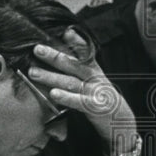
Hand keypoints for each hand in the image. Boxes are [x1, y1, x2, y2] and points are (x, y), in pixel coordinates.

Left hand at [29, 32, 138, 155]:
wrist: (122, 123)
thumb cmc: (102, 102)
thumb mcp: (94, 84)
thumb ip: (79, 73)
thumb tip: (57, 63)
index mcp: (95, 72)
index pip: (86, 53)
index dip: (77, 42)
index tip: (66, 31)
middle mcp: (96, 79)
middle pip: (74, 65)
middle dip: (54, 56)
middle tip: (37, 49)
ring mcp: (96, 93)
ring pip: (71, 82)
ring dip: (51, 77)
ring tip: (33, 73)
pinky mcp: (97, 108)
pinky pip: (79, 102)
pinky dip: (67, 97)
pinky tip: (54, 94)